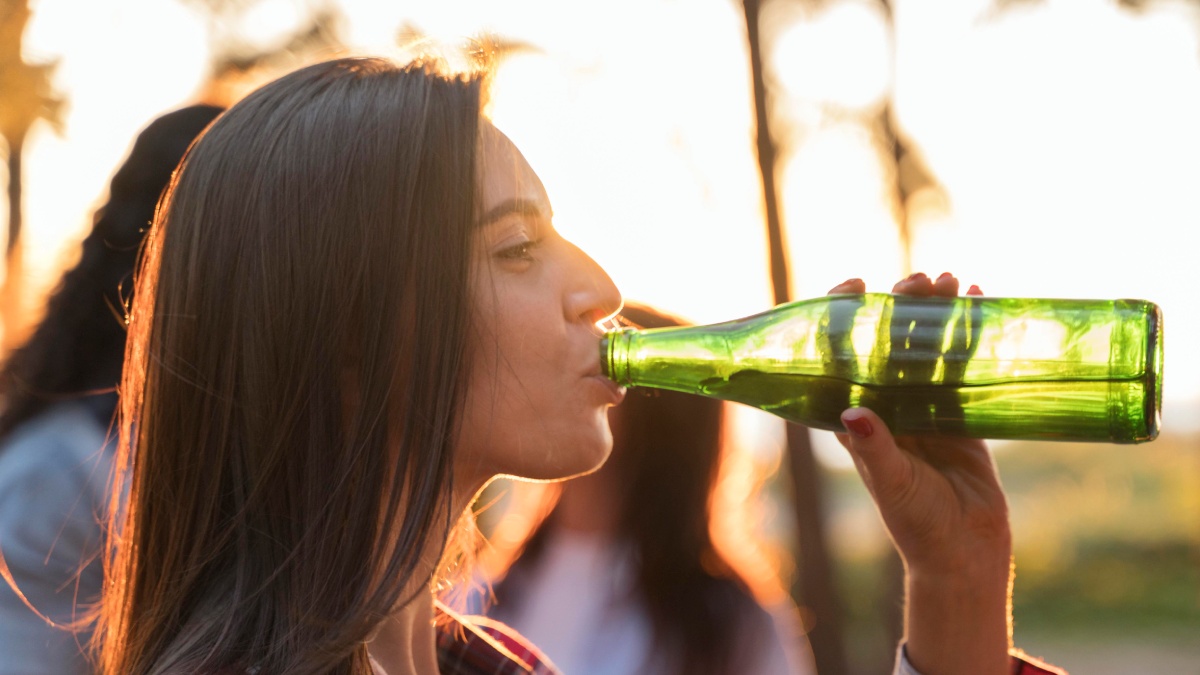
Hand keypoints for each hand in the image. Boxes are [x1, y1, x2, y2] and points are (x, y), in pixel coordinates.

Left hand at [830, 272, 1011, 674]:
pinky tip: (977, 302)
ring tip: (948, 281)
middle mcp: (887, 404)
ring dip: (935, 312)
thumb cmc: (917, 524)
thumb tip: (853, 411)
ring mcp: (924, 406)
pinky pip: (961, 364)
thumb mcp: (893, 484)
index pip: (841, 356)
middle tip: (918, 278)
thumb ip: (875, 449)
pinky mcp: (960, 413)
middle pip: (888, 341)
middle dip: (900, 305)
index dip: (843, 317)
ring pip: (926, 346)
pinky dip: (969, 334)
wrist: (964, 552)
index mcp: (857, 417)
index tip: (853, 285)